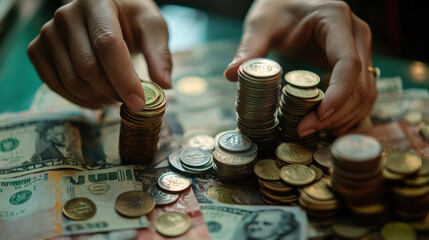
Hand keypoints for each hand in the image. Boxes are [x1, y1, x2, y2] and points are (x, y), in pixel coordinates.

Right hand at [28, 0, 171, 111]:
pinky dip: (78, 100)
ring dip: (97, 98)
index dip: (123, 78)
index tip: (139, 103)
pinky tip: (97, 99)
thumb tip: (164, 84)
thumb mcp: (152, 27)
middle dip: (113, 92)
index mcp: (97, 3)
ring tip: (116, 98)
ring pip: (71, 80)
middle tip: (132, 101)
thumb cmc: (131, 19)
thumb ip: (160, 54)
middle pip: (87, 66)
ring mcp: (49, 32)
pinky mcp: (38, 49)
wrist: (106, 12)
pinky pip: (54, 84)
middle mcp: (67, 15)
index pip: (107, 45)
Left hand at [224, 0, 376, 135]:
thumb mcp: (261, 23)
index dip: (338, 93)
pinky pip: (362, 92)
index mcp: (335, 19)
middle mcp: (356, 34)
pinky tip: (328, 126)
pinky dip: (348, 112)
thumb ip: (249, 47)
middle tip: (305, 131)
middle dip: (337, 113)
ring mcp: (361, 49)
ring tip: (315, 132)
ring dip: (345, 117)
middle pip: (361, 83)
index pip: (348, 63)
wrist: (291, 1)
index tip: (320, 116)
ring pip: (367, 92)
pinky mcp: (357, 63)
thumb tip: (231, 74)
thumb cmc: (278, 8)